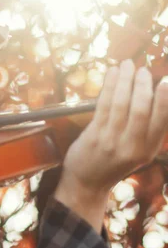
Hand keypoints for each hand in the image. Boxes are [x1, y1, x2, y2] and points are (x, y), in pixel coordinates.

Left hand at [55, 60, 167, 230]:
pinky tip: (112, 72)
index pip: (162, 120)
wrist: (87, 182)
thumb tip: (156, 94)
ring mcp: (111, 141)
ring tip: (128, 65)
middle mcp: (132, 147)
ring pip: (121, 104)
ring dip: (125, 80)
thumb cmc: (114, 161)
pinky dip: (109, 85)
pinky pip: (103, 105)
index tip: (166, 80)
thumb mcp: (139, 151)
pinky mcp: (94, 135)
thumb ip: (149, 129)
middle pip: (142, 110)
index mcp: (148, 149)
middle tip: (143, 70)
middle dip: (143, 85)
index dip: (165, 99)